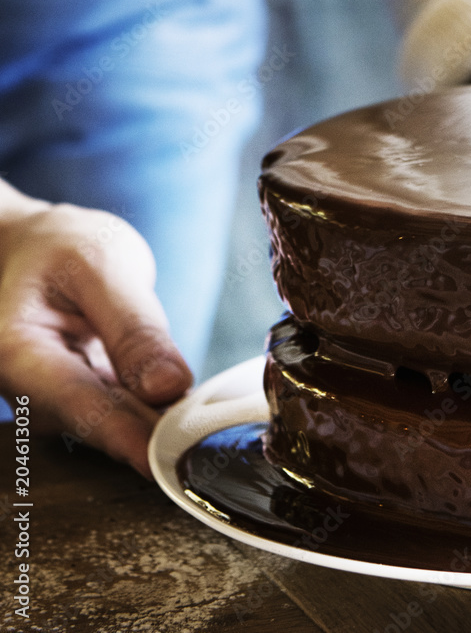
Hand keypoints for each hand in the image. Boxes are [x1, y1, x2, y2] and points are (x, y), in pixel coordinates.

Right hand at [0, 199, 191, 477]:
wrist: (32, 249)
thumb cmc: (61, 248)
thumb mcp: (101, 265)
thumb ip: (134, 327)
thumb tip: (168, 388)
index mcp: (16, 353)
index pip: (81, 406)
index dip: (132, 438)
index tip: (175, 460)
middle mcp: (27, 390)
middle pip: (103, 424)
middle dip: (160, 434)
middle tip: (214, 442)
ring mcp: (54, 402)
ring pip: (120, 426)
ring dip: (164, 424)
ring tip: (210, 422)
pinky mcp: (82, 404)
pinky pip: (128, 416)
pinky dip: (160, 412)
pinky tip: (194, 409)